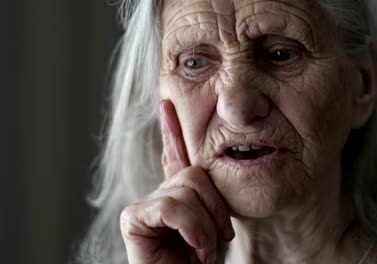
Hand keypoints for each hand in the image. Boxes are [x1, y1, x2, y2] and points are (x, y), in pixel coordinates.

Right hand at [120, 100, 234, 263]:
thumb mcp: (215, 225)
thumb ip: (208, 196)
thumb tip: (205, 166)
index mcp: (178, 196)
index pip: (175, 156)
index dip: (171, 130)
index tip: (167, 104)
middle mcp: (159, 196)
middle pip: (196, 173)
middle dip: (216, 209)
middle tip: (216, 241)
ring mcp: (144, 206)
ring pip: (188, 188)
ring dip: (207, 227)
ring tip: (203, 251)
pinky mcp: (133, 219)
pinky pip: (172, 205)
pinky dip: (192, 229)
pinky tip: (192, 251)